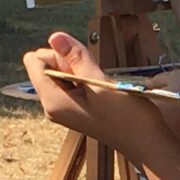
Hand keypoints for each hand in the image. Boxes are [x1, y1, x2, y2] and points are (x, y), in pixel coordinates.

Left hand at [21, 32, 174, 158]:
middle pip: (47, 66)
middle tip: (93, 77)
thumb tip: (54, 36)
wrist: (145, 142)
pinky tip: (101, 90)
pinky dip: (85, 80)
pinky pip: (72, 84)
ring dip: (80, 70)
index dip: (57, 55)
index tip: (80, 66)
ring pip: (61, 74)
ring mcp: (63, 109)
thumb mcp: (100, 82)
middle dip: (68, 62)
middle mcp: (52, 106)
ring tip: (99, 85)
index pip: (34, 61)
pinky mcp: (75, 109)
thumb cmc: (125, 116)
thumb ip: (76, 57)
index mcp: (52, 101)